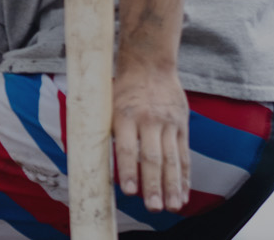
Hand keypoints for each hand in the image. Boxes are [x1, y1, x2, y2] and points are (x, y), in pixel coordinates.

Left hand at [113, 67, 190, 212]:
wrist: (150, 65)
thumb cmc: (121, 91)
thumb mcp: (107, 106)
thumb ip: (104, 132)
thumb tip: (90, 163)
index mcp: (125, 116)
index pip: (128, 148)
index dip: (129, 171)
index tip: (129, 192)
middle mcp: (149, 120)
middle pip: (153, 158)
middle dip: (154, 185)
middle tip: (153, 208)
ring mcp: (168, 124)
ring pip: (171, 159)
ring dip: (172, 187)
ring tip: (172, 207)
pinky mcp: (182, 126)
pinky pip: (183, 155)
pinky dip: (184, 177)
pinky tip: (182, 195)